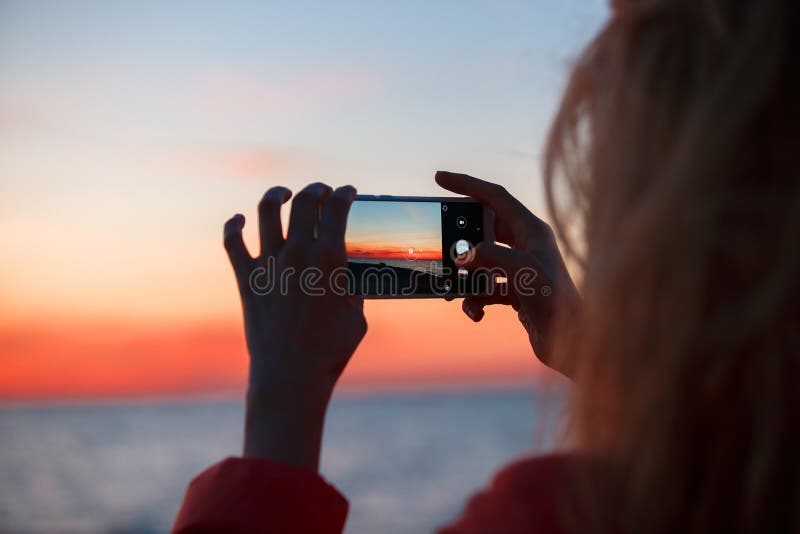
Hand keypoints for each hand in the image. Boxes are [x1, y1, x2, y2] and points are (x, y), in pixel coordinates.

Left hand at [223, 182, 366, 470]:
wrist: (291, 375)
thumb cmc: (331, 350)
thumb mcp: (358, 314)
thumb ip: (353, 287)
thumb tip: (350, 274)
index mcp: (329, 258)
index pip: (337, 208)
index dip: (344, 193)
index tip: (348, 192)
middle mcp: (297, 253)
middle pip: (305, 201)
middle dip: (316, 189)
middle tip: (322, 191)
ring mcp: (269, 264)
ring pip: (268, 210)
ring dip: (277, 195)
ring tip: (284, 194)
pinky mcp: (246, 279)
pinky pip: (233, 242)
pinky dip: (234, 225)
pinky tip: (239, 219)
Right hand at [435, 171, 578, 376]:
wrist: (572, 341)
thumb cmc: (556, 302)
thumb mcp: (522, 271)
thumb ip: (490, 256)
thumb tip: (463, 257)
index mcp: (532, 230)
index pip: (494, 196)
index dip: (467, 184)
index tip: (440, 178)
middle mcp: (526, 245)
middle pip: (483, 229)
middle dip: (460, 239)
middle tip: (439, 240)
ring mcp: (520, 268)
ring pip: (481, 262)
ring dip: (465, 277)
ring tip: (452, 289)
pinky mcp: (516, 291)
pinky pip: (485, 288)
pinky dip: (475, 300)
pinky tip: (474, 313)